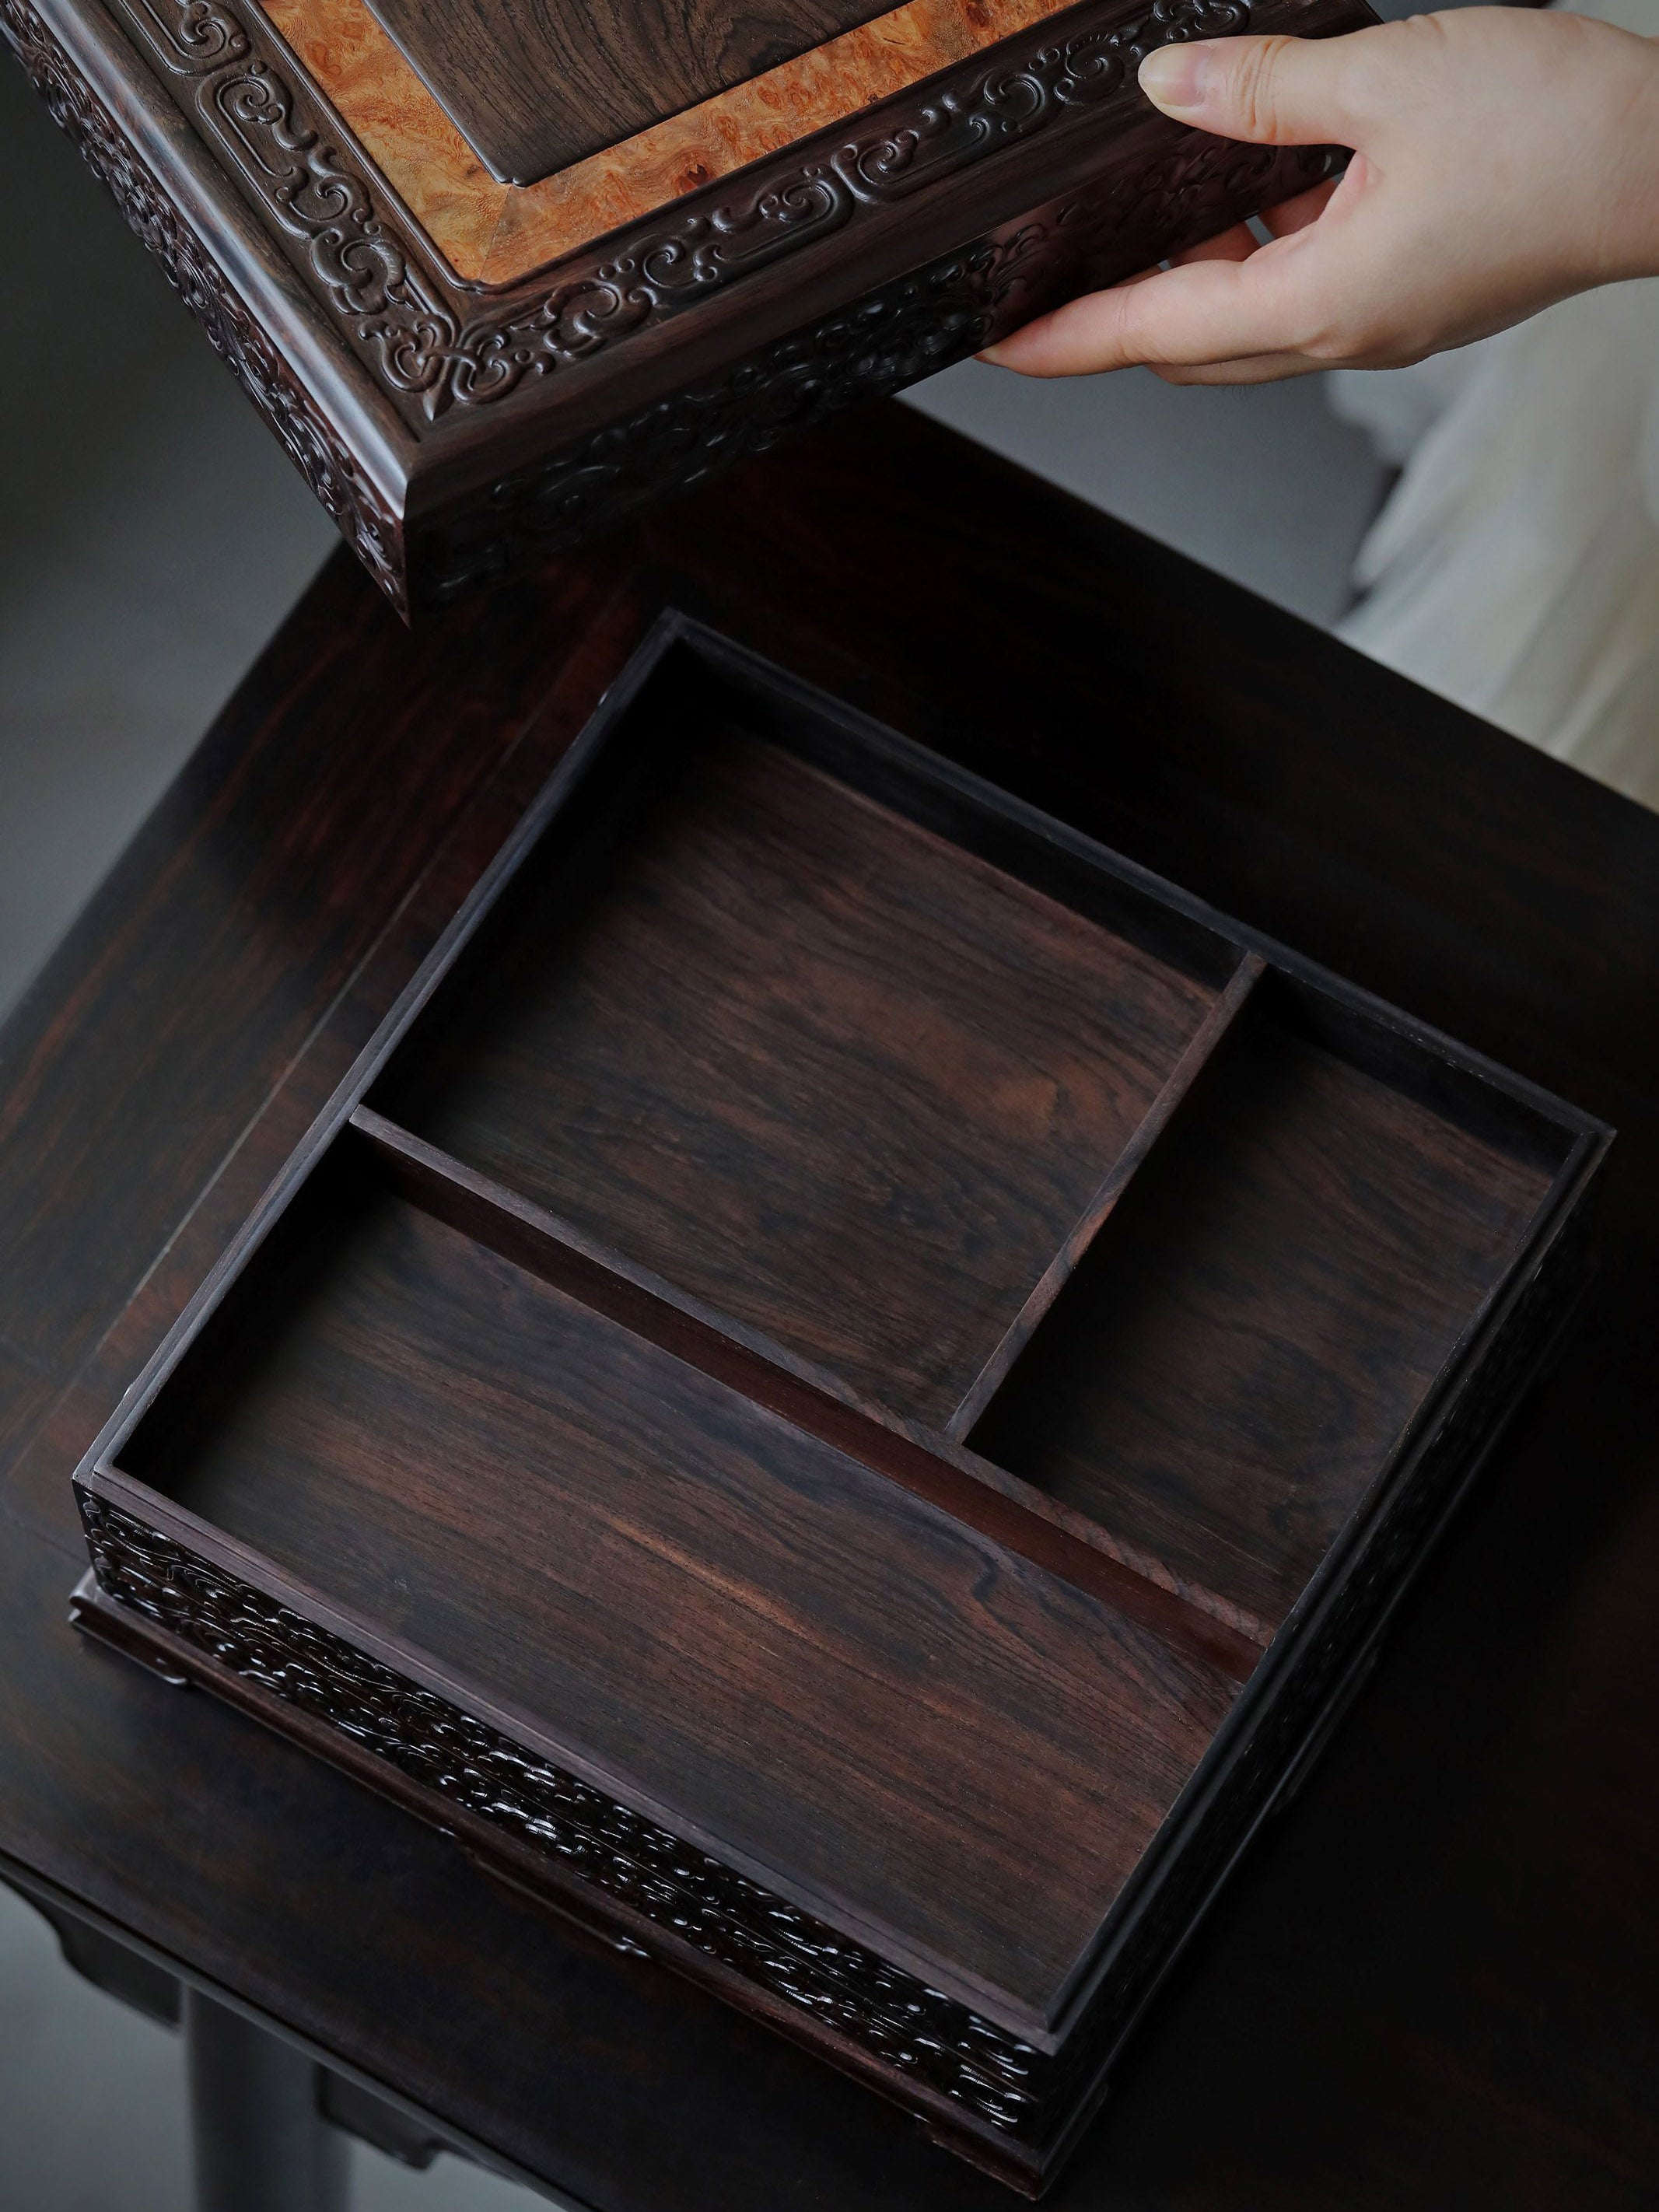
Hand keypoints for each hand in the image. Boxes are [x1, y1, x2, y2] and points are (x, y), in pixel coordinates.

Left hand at [979, 6, 1658, 383]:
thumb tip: (1169, 88)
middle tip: (1051, 281)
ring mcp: (1380, 325)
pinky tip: (1262, 188)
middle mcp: (1342, 335)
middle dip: (1112, 318)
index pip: (1151, 332)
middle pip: (1187, 346)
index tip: (1002, 343)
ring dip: (1194, 277)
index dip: (1066, 340)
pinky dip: (1262, 256)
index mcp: (1320, 302)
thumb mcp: (1388, 79)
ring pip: (1246, 323)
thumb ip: (1265, 88)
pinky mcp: (1414, 300)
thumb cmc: (1557, 134)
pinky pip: (1305, 294)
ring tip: (1157, 209)